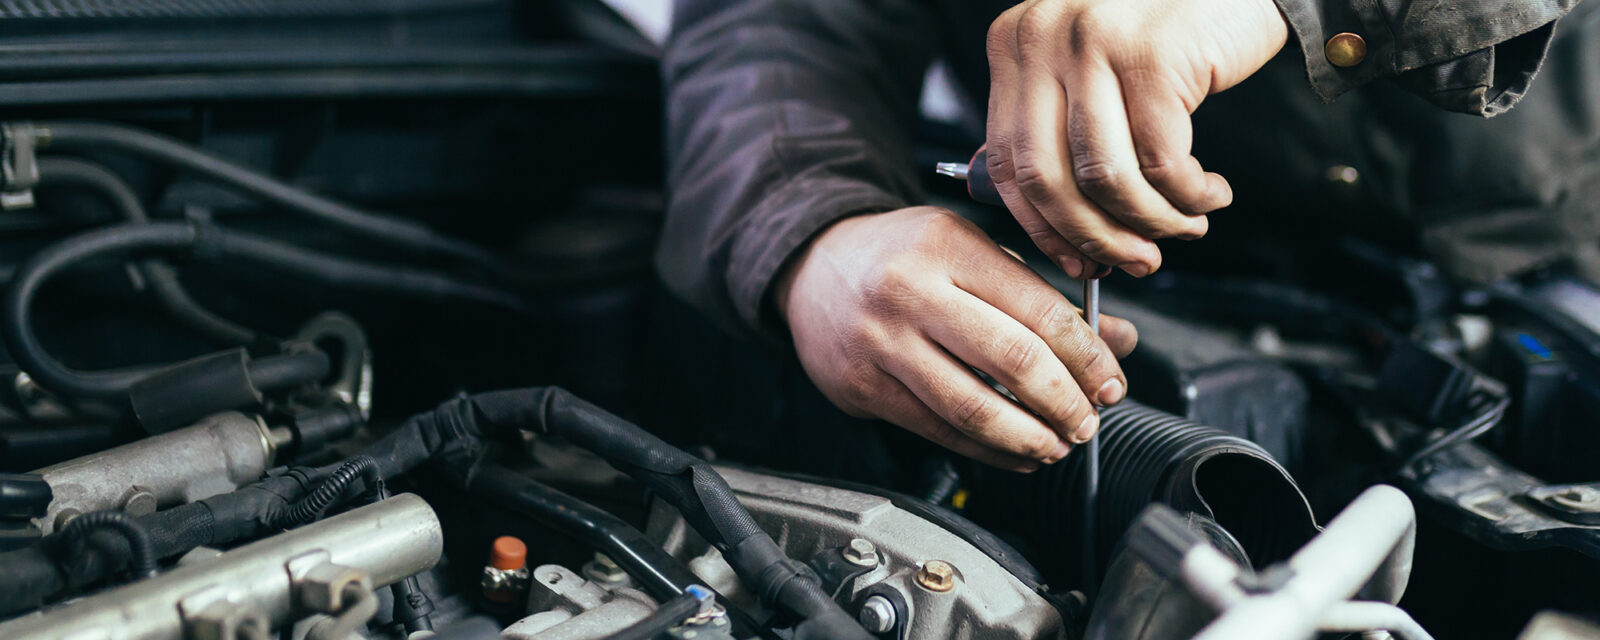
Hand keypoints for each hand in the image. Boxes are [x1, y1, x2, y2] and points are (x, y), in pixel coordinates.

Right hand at [775, 207, 1136, 471]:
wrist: (811, 265)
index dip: (1086, 355)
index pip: (1038, 309)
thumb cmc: (900, 255)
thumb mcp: (970, 249)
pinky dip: (986, 450)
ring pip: (973, 408)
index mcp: (947, 246)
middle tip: (1089, 419)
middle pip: (1012, 361)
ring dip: (1029, 436)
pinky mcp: (862, 387)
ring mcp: (881, 343)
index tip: (1110, 381)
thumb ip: (1039, 293)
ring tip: (1058, 443)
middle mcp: (910, 292)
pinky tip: (1014, 451)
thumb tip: (1114, 339)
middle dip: (1065, 402)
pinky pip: (937, 431)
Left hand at [985, 0, 1287, 277]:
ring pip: (1106, 178)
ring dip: (1152, 221)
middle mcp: (1041, 38)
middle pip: (1047, 177)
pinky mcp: (1152, 56)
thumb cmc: (1168, 37)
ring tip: (1186, 226)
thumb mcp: (1092, 72)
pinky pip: (1162, 162)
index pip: (1006, 160)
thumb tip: (1059, 235)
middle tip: (1138, 261)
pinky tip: (1209, 193)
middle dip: (1096, 237)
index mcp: (1014, 45)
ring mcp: (1093, 43)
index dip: (1042, 226)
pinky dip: (1189, 195)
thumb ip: (1062, 132)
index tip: (1077, 261)